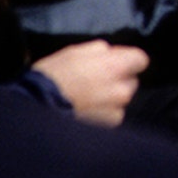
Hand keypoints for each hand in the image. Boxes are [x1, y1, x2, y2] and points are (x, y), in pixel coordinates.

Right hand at [31, 40, 148, 127]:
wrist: (36, 108)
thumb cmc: (53, 77)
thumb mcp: (75, 52)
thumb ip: (100, 51)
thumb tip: (111, 53)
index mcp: (115, 67)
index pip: (140, 60)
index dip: (127, 60)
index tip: (115, 62)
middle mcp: (122, 90)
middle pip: (131, 81)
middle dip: (118, 80)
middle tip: (95, 82)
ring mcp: (116, 110)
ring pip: (121, 100)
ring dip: (110, 98)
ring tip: (86, 99)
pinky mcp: (108, 127)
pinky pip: (111, 116)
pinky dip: (102, 114)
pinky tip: (85, 111)